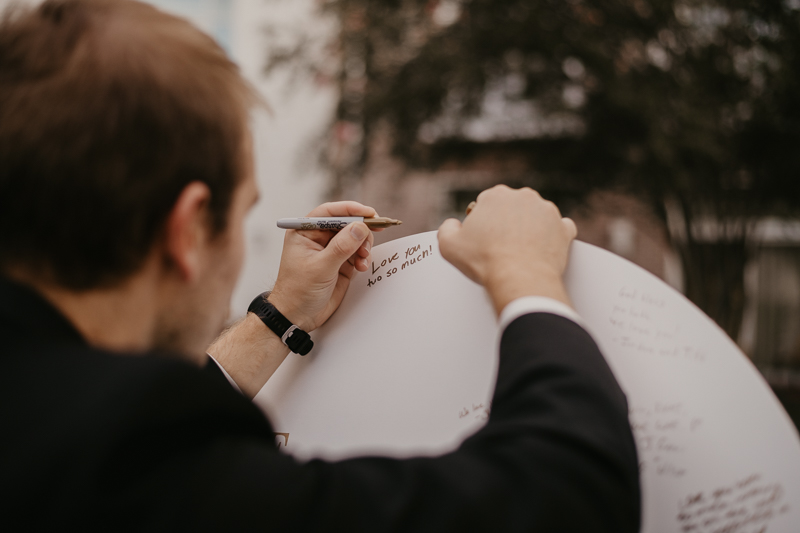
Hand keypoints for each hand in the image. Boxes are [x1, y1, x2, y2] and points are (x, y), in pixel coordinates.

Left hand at [268, 201, 380, 330]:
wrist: (297, 316)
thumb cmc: (298, 291)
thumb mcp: (320, 267)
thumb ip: (341, 247)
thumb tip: (359, 227)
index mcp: (305, 232)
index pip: (330, 213)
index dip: (351, 210)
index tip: (369, 214)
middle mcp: (318, 238)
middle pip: (346, 223)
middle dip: (361, 231)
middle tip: (369, 242)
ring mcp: (330, 251)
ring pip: (355, 238)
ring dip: (364, 246)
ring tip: (363, 260)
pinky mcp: (340, 263)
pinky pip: (357, 253)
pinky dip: (363, 258)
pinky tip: (362, 267)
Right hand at [437, 185, 577, 313]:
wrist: (520, 279)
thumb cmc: (485, 262)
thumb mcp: (448, 245)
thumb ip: (446, 228)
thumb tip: (453, 224)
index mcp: (496, 195)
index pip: (487, 203)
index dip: (482, 221)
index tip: (482, 237)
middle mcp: (524, 197)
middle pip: (512, 207)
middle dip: (506, 222)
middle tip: (499, 245)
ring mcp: (547, 211)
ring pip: (536, 216)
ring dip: (530, 228)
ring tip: (520, 251)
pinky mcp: (564, 229)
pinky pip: (560, 228)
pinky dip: (554, 237)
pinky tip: (543, 249)